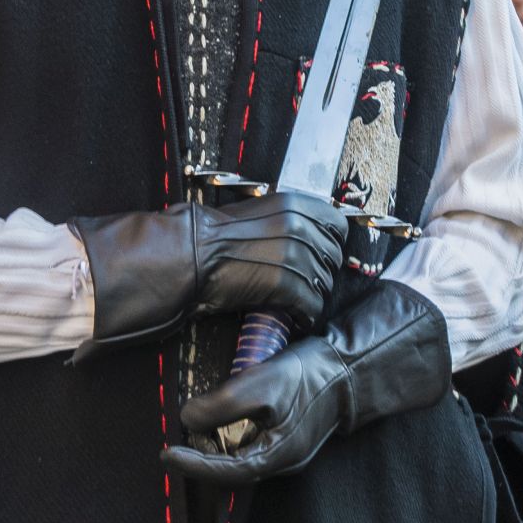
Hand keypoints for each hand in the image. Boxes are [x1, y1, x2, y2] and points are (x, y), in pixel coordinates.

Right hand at [70, 194, 350, 359]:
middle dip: (324, 272)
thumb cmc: (211, 235)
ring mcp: (293, 255)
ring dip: (315, 295)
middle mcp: (297, 225)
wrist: (187, 256)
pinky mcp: (284, 284)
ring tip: (302, 302)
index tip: (325, 253)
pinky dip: (307, 315)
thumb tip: (306, 231)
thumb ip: (284, 220)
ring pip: (323, 282)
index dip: (334, 241)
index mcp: (290, 203)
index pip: (336, 222)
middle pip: (332, 255)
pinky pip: (311, 304)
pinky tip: (299, 318)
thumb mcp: (254, 213)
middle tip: (312, 282)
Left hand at [162, 278, 451, 484]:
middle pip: (229, 468)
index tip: (165, 453)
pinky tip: (222, 412)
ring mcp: (285, 448)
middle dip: (201, 454)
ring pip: (239, 454)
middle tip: (179, 435)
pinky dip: (231, 431)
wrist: (348, 366)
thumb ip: (221, 405)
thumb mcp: (260, 383)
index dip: (191, 465)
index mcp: (274, 456)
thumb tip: (187, 419)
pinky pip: (251, 440)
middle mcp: (279, 460)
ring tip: (197, 421)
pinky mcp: (287, 433)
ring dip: (215, 442)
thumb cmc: (307, 376)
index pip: (223, 473)